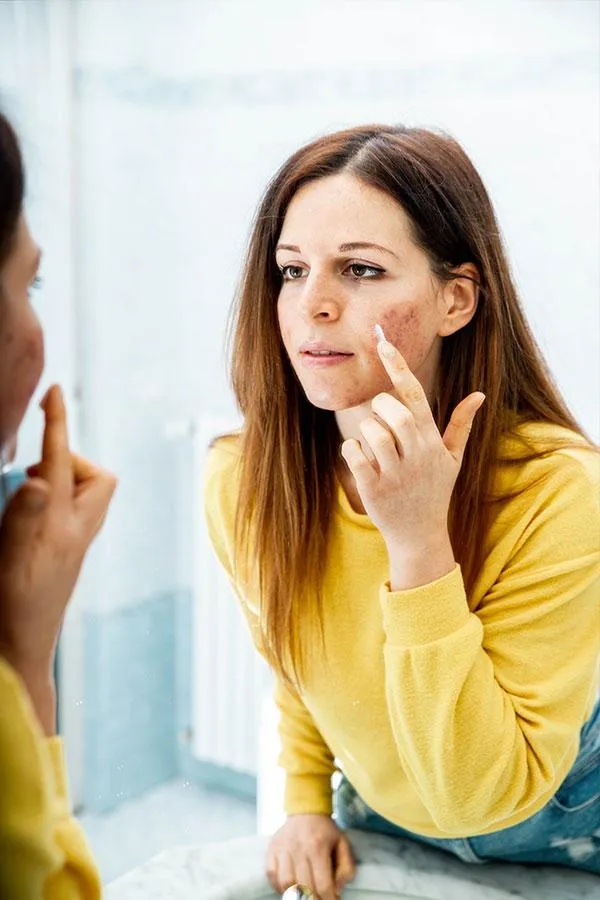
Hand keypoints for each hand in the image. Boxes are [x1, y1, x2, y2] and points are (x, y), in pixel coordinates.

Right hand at [0, 385, 115, 728]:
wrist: (23, 654)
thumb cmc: (11, 609)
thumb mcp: (9, 560)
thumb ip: (22, 517)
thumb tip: (42, 477)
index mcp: (63, 527)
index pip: (64, 462)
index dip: (57, 423)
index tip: (53, 391)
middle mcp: (77, 532)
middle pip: (96, 477)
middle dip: (70, 460)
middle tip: (34, 471)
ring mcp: (75, 545)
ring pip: (85, 495)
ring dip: (63, 480)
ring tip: (29, 493)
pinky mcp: (68, 556)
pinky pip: (72, 513)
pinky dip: (58, 500)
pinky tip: (32, 516)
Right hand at [266, 814, 354, 899]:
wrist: (305, 809)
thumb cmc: (325, 831)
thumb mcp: (343, 845)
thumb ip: (346, 869)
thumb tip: (336, 889)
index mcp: (318, 846)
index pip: (322, 884)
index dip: (328, 899)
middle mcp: (298, 847)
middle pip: (304, 887)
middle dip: (313, 899)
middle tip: (318, 899)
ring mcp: (282, 848)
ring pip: (286, 883)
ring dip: (295, 894)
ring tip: (303, 894)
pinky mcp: (271, 849)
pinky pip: (271, 874)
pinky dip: (278, 886)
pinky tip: (289, 886)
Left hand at [340, 327, 484, 552]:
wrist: (420, 537)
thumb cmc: (434, 491)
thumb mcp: (452, 459)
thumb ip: (461, 425)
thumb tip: (479, 394)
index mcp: (432, 441)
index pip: (414, 395)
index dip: (398, 366)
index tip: (382, 342)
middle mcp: (417, 454)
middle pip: (392, 412)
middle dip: (379, 408)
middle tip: (381, 422)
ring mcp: (395, 472)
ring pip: (372, 432)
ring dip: (366, 432)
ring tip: (374, 447)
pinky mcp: (374, 488)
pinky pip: (353, 454)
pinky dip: (351, 450)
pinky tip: (360, 460)